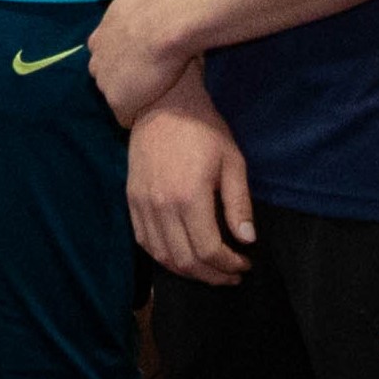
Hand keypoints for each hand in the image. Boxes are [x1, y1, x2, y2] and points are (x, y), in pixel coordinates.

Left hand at [88, 0, 200, 124]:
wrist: (168, 25)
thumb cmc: (153, 3)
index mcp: (98, 40)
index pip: (102, 54)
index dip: (120, 56)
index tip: (138, 56)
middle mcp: (97, 63)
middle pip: (105, 77)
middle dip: (121, 78)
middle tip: (147, 75)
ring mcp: (107, 85)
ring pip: (115, 96)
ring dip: (130, 96)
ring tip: (152, 95)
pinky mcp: (121, 103)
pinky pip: (124, 117)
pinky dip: (134, 116)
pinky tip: (149, 111)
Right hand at [126, 71, 254, 282]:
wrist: (162, 104)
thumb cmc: (203, 130)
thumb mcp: (232, 162)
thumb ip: (238, 204)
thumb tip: (246, 240)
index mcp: (189, 197)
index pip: (208, 250)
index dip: (228, 264)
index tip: (244, 264)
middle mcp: (161, 206)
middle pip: (185, 260)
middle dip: (211, 275)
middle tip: (231, 275)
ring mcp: (142, 205)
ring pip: (162, 257)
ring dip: (188, 272)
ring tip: (209, 271)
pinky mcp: (131, 200)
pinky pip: (144, 242)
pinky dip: (163, 257)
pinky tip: (181, 257)